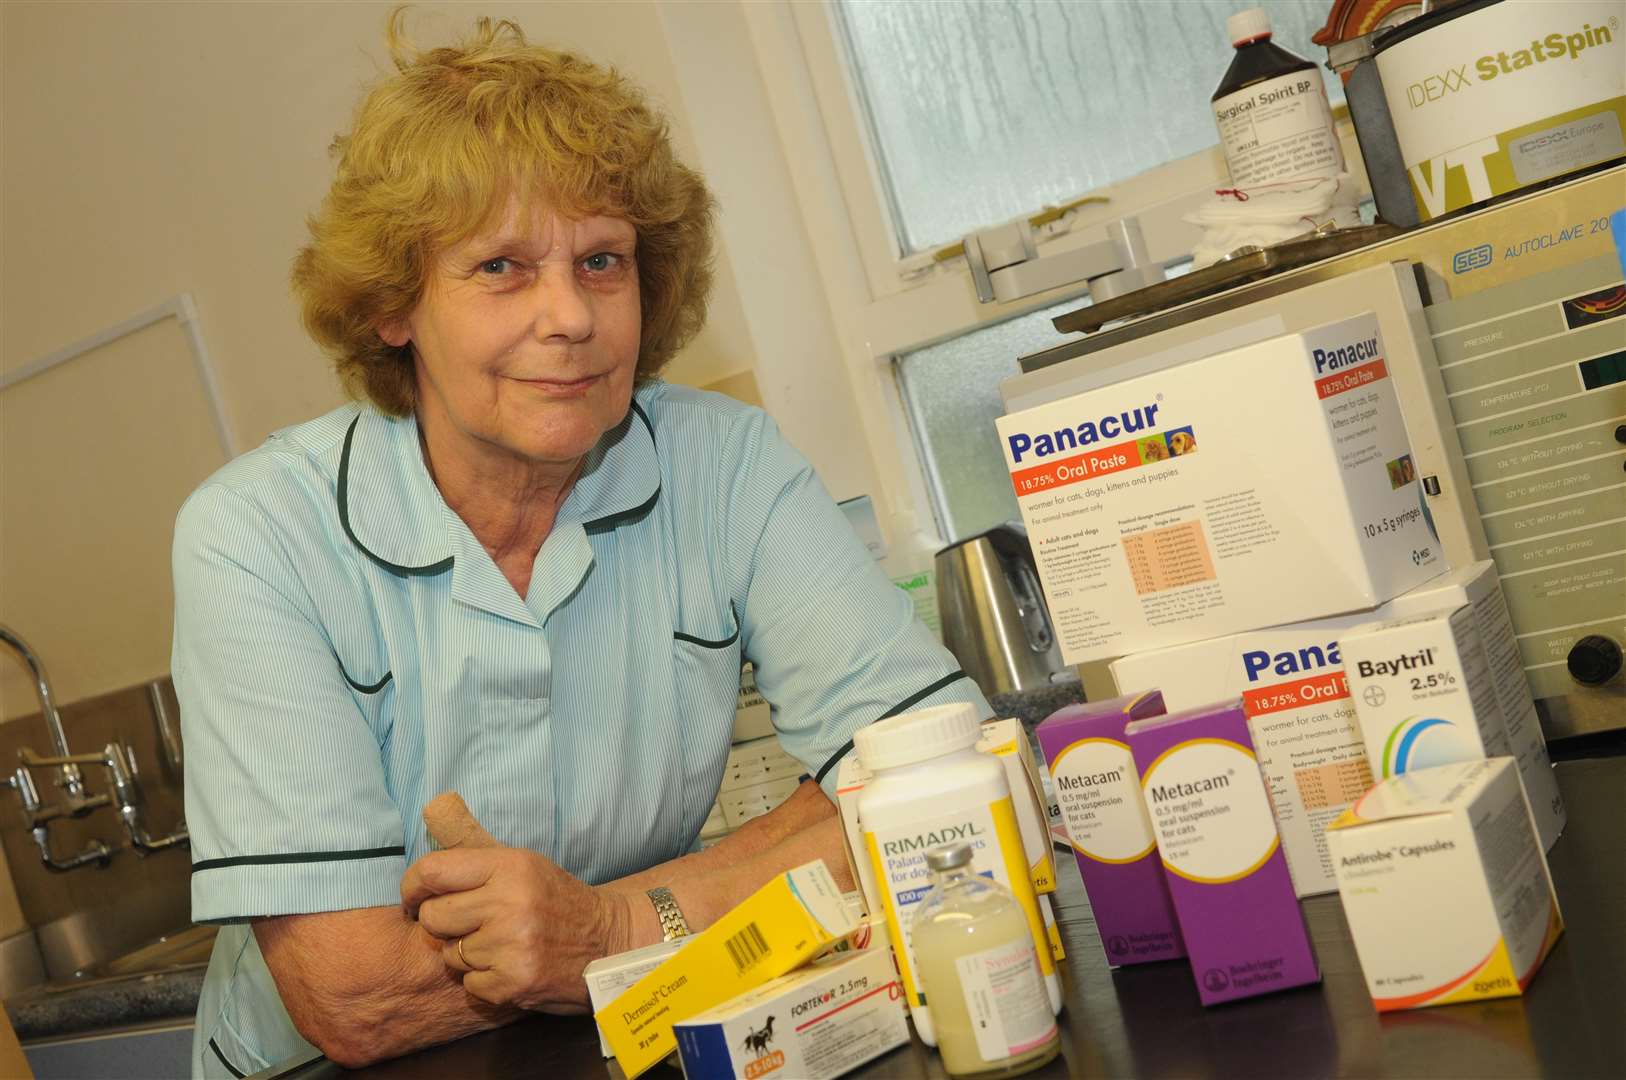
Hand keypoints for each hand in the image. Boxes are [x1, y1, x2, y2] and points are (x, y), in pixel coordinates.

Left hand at [402, 793, 631, 1011]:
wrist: (607, 943)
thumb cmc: (552, 898)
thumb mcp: (519, 861)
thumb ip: (470, 837)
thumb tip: (432, 804)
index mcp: (510, 866)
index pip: (432, 871)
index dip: (411, 887)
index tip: (415, 898)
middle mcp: (510, 903)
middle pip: (433, 917)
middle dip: (442, 924)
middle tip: (468, 923)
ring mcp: (513, 946)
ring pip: (449, 955)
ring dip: (466, 955)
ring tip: (499, 944)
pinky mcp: (515, 983)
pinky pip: (469, 985)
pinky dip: (484, 981)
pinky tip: (509, 966)